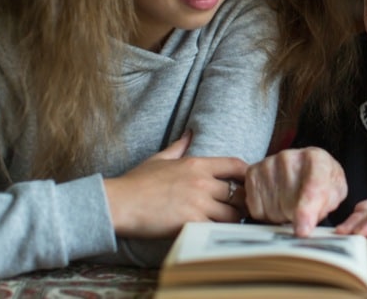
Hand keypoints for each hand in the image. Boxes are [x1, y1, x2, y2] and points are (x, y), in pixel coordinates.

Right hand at [104, 131, 248, 237]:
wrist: (118, 203)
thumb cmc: (135, 182)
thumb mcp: (158, 159)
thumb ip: (178, 147)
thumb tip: (189, 133)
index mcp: (197, 164)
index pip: (236, 165)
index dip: (248, 175)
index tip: (248, 184)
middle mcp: (202, 182)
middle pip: (240, 193)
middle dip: (242, 203)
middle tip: (239, 210)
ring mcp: (198, 203)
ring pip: (232, 214)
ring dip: (232, 220)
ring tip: (227, 224)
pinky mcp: (191, 222)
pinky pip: (216, 229)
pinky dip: (219, 232)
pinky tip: (215, 233)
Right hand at [242, 147, 346, 236]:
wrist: (305, 168)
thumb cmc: (322, 182)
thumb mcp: (335, 194)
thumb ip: (325, 208)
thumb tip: (304, 227)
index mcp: (317, 159)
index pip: (311, 188)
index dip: (306, 212)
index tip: (302, 230)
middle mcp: (289, 157)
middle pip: (289, 205)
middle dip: (297, 216)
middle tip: (303, 207)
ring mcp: (268, 164)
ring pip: (272, 210)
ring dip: (282, 215)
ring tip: (290, 201)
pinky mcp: (253, 173)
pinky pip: (257, 209)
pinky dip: (266, 212)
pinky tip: (276, 200)